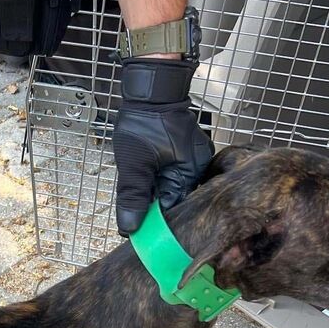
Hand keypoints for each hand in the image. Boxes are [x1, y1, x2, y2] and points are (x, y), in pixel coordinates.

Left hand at [112, 58, 212, 235]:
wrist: (151, 90)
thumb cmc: (145, 120)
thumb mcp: (134, 162)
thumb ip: (133, 195)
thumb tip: (131, 228)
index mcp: (189, 175)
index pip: (175, 211)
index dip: (157, 224)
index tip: (142, 237)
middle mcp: (196, 170)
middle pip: (176, 202)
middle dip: (156, 211)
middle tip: (136, 221)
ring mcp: (192, 161)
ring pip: (172, 189)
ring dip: (156, 195)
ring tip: (139, 201)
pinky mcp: (184, 153)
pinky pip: (172, 176)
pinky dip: (159, 182)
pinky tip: (147, 183)